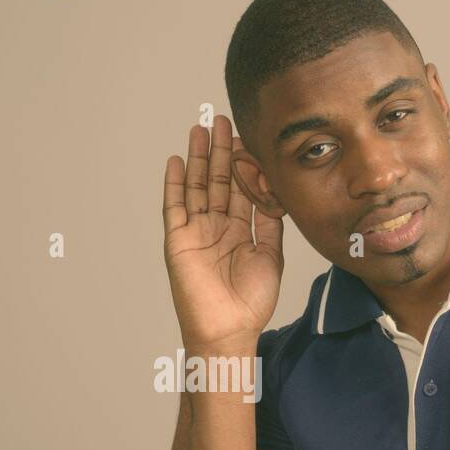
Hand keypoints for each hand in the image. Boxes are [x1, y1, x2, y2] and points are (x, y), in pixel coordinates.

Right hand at [162, 114, 283, 349]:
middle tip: (222, 119)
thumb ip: (270, 223)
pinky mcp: (178, 240)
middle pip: (216, 180)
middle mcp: (215, 227)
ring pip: (196, 186)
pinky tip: (177, 160)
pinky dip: (175, 183)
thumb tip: (275, 191)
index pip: (239, 188)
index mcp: (238, 230)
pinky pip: (174, 206)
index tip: (247, 135)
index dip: (242, 163)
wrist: (229, 330)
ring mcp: (195, 232)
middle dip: (219, 150)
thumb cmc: (251, 303)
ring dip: (197, 158)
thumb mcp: (270, 256)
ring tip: (200, 129)